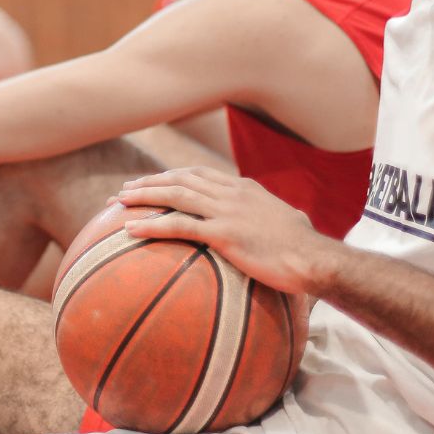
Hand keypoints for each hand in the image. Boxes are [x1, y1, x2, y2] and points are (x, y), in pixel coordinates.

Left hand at [118, 166, 335, 293]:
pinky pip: (179, 225)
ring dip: (142, 196)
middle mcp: (232, 193)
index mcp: (244, 188)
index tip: (152, 181)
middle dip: (149, 182)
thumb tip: (270, 227)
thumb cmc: (304, 249)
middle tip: (124, 191)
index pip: (199, 174)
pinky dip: (151, 224)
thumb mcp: (285, 222)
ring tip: (118, 202)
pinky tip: (130, 229)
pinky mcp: (224, 233)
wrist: (315, 259)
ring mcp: (227, 211)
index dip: (172, 176)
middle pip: (180, 179)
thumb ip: (267, 218)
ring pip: (175, 195)